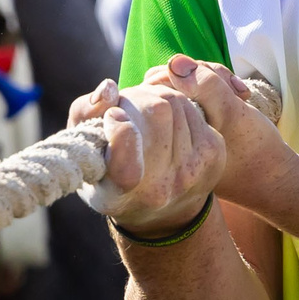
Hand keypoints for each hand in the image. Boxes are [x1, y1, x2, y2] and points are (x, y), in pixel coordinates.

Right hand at [68, 77, 224, 234]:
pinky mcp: (214, 154)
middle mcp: (161, 188)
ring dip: (155, 96)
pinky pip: (193, 106)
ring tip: (142, 110)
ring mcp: (192, 171)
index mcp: (121, 194)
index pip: (126, 170)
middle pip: (157, 112)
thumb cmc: (110, 173)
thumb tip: (109, 88)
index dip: (122, 138)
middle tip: (124, 104)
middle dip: (137, 96)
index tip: (114, 117)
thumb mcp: (84, 152)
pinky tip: (165, 116)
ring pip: (176, 102)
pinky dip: (176, 102)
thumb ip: (84, 116)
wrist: (163, 211)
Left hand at [150, 53, 295, 217]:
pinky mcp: (200, 124)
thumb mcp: (231, 113)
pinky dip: (220, 89)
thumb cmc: (251, 147)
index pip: (158, 82)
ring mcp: (184, 127)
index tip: (223, 86)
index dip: (189, 73)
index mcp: (167, 131)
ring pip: (188, 83)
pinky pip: (200, 94)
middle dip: (204, 75)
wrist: (272, 176)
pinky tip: (240, 96)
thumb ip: (205, 87)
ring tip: (241, 94)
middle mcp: (169, 130)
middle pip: (172, 79)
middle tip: (234, 89)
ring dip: (216, 81)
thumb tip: (175, 63)